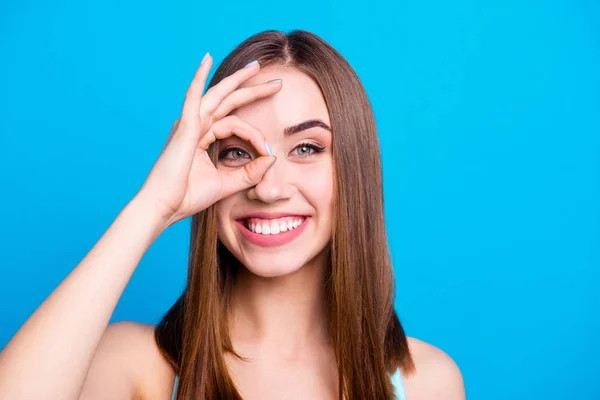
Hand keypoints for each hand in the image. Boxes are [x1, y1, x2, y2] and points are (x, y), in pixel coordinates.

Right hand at [136, 54, 280, 226]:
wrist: (165, 206)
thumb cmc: (188, 197)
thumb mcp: (228, 183)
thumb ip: (250, 172)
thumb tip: (272, 157)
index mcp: (203, 137)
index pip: (237, 124)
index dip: (256, 136)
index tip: (269, 151)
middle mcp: (196, 125)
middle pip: (230, 101)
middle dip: (253, 90)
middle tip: (277, 83)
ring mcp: (189, 124)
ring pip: (218, 95)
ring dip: (238, 79)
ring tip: (257, 67)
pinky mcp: (184, 127)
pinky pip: (193, 97)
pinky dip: (199, 78)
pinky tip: (206, 59)